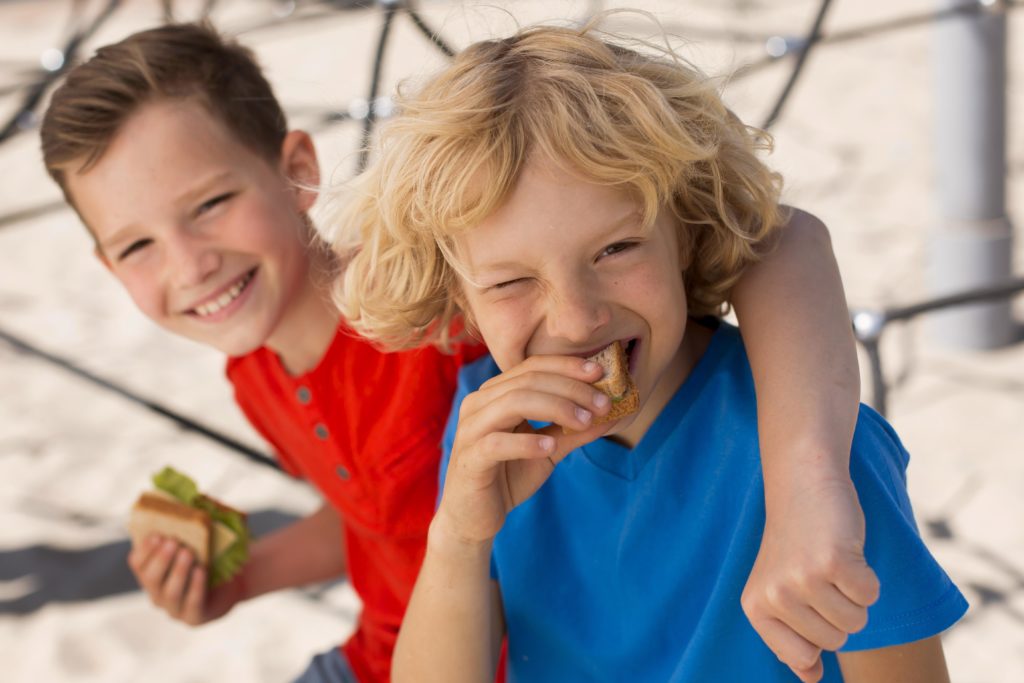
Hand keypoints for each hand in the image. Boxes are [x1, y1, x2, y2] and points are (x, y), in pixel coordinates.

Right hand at [128, 534, 245, 625]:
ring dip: (177, 571)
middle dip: (161, 559)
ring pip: (170, 593)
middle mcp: (158, 593)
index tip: (156, 534)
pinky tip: (201, 571)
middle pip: (151, 579)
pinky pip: (192, 604)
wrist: (235, 580)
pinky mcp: (194, 618)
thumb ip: (189, 525)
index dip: (144, 550)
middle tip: (173, 541)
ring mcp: (174, 609)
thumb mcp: (198, 539)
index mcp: (152, 573)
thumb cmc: (212, 556)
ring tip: (188, 553)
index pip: (138, 564)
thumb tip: (190, 496)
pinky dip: (195, 587)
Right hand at [437, 355, 611, 544]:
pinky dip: (527, 442)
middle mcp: (479, 403)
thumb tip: (609, 415)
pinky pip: (497, 443)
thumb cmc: (507, 476)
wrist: (474, 517)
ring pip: (513, 402)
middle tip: (603, 403)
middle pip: (528, 380)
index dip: (567, 367)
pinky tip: (550, 446)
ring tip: (584, 422)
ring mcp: (470, 429)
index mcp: (495, 394)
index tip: (600, 374)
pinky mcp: (469, 458)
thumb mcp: (547, 450)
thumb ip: (572, 431)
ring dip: (555, 408)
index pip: (532, 366)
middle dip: (570, 389)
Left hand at [741, 478, 879, 681]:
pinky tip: (845, 550)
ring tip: (831, 562)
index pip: (804, 658)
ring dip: (855, 594)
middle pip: (837, 640)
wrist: (803, 482)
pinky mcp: (833, 562)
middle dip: (839, 610)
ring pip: (857, 621)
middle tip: (819, 572)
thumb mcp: (781, 590)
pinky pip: (871, 596)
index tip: (806, 600)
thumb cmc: (796, 542)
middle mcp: (774, 597)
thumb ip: (791, 638)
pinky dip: (868, 576)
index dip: (818, 633)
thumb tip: (812, 680)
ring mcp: (802, 580)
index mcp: (756, 609)